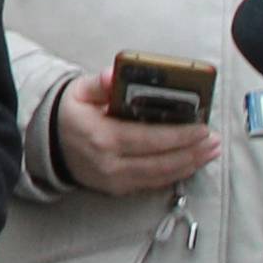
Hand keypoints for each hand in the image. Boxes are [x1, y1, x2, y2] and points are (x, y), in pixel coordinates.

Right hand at [54, 78, 219, 197]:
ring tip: (211, 152)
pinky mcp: (118, 189)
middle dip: (193, 151)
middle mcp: (110, 164)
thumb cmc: (70, 115)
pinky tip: (190, 164)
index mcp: (103, 137)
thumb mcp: (80, 92)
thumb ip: (101, 83)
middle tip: (215, 140)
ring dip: (190, 164)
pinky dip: (175, 175)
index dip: (180, 135)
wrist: (48, 145)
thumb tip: (116, 73)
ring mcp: (114, 180)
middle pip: (161, 161)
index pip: (150, 138)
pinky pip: (152, 184)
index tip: (202, 127)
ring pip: (160, 176)